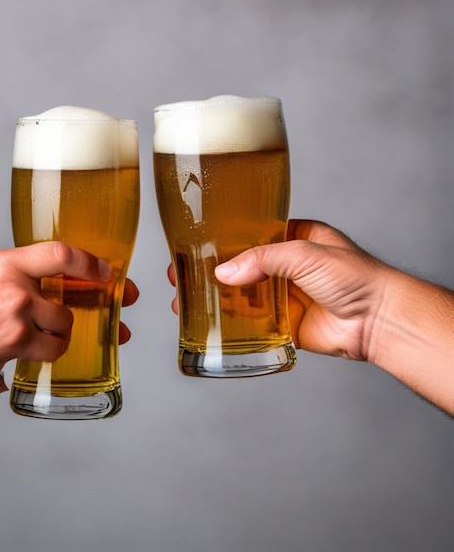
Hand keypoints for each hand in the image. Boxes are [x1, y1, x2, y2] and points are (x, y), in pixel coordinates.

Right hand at [0, 242, 138, 407]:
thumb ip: (13, 279)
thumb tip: (49, 289)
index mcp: (3, 262)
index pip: (58, 252)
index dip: (89, 262)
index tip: (105, 271)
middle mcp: (12, 281)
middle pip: (69, 294)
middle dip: (95, 307)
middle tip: (108, 314)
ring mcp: (15, 311)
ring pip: (63, 324)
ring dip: (59, 336)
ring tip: (39, 341)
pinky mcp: (15, 340)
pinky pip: (53, 349)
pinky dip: (49, 355)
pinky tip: (32, 356)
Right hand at [167, 220, 388, 362]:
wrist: (379, 321)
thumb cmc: (356, 277)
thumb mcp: (306, 253)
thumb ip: (264, 258)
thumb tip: (224, 272)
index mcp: (293, 238)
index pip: (247, 235)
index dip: (219, 240)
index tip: (192, 245)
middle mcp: (285, 266)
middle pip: (238, 266)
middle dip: (208, 271)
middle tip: (178, 276)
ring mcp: (283, 296)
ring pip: (241, 295)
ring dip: (214, 298)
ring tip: (183, 300)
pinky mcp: (284, 324)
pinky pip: (252, 323)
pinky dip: (231, 323)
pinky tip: (208, 321)